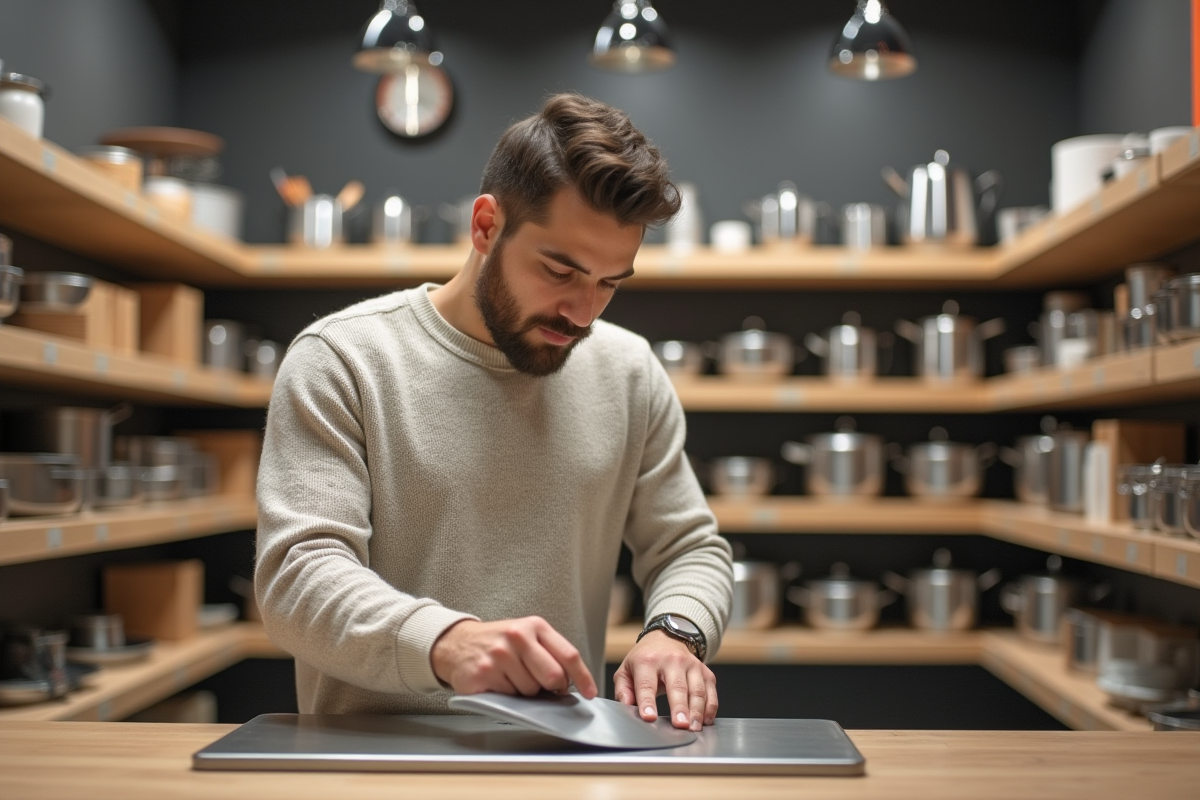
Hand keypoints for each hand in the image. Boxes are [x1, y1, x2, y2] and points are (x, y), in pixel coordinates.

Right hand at [431, 616, 597, 698]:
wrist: (457, 643)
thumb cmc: (499, 642)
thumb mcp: (527, 635)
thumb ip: (550, 653)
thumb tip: (573, 683)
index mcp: (534, 626)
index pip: (568, 655)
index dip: (583, 677)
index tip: (590, 693)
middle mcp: (517, 637)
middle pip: (554, 676)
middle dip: (552, 688)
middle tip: (541, 686)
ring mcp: (499, 655)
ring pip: (531, 691)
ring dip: (526, 693)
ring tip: (512, 678)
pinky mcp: (483, 674)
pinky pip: (510, 697)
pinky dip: (508, 696)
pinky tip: (499, 683)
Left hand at [612, 630, 717, 731]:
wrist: (666, 638)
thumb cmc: (645, 659)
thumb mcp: (626, 670)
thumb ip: (623, 690)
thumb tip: (627, 706)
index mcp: (648, 661)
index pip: (647, 684)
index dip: (647, 702)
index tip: (649, 717)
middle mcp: (672, 660)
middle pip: (677, 687)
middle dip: (679, 708)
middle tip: (680, 725)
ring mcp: (691, 665)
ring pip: (697, 690)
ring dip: (697, 711)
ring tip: (693, 728)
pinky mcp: (705, 671)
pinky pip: (711, 691)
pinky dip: (710, 708)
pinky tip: (705, 721)